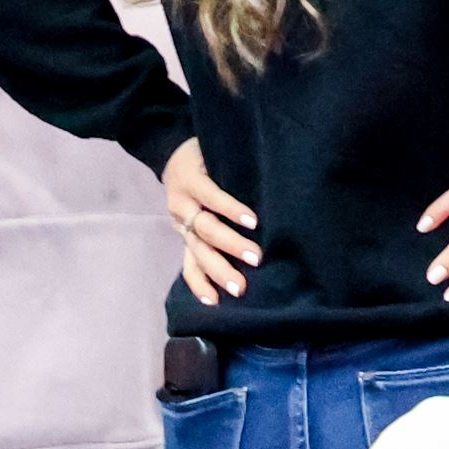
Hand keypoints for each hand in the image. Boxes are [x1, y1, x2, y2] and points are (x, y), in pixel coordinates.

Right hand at [164, 138, 259, 305]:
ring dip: (218, 271)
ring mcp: (180, 225)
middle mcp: (181, 205)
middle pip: (205, 229)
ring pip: (197, 251)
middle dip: (231, 245)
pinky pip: (188, 264)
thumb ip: (237, 161)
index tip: (255, 221)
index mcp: (190, 179)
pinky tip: (212, 300)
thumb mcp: (219, 148)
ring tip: (239, 288)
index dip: (231, 208)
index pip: (212, 196)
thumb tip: (274, 169)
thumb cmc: (208, 151)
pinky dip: (199, 283)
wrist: (173, 157)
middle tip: (257, 258)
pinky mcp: (183, 238)